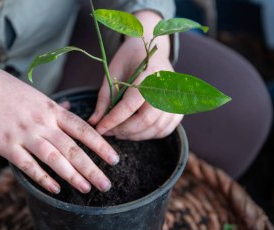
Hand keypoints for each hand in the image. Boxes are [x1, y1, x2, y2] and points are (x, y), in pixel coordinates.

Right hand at [0, 61, 118, 194]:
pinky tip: (55, 188)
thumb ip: (55, 107)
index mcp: (52, 109)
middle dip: (91, 168)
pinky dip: (42, 178)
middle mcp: (42, 122)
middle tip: (106, 184)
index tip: (114, 159)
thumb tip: (71, 108)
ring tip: (86, 189)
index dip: (100, 145)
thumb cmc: (9, 91)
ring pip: (54, 158)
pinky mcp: (5, 145)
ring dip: (72, 175)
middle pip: (72, 148)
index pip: (83, 129)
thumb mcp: (37, 95)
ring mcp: (24, 134)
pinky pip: (27, 165)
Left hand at [88, 11, 182, 140]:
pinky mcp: (179, 109)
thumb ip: (104, 98)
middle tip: (109, 132)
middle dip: (124, 130)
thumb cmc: (129, 60)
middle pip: (146, 120)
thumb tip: (94, 122)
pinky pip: (165, 130)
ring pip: (156, 128)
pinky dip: (149, 135)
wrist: (149, 51)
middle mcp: (167, 87)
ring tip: (119, 132)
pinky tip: (135, 132)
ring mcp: (176, 99)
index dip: (113, 120)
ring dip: (135, 135)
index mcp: (150, 73)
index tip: (100, 128)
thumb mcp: (112, 73)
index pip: (131, 104)